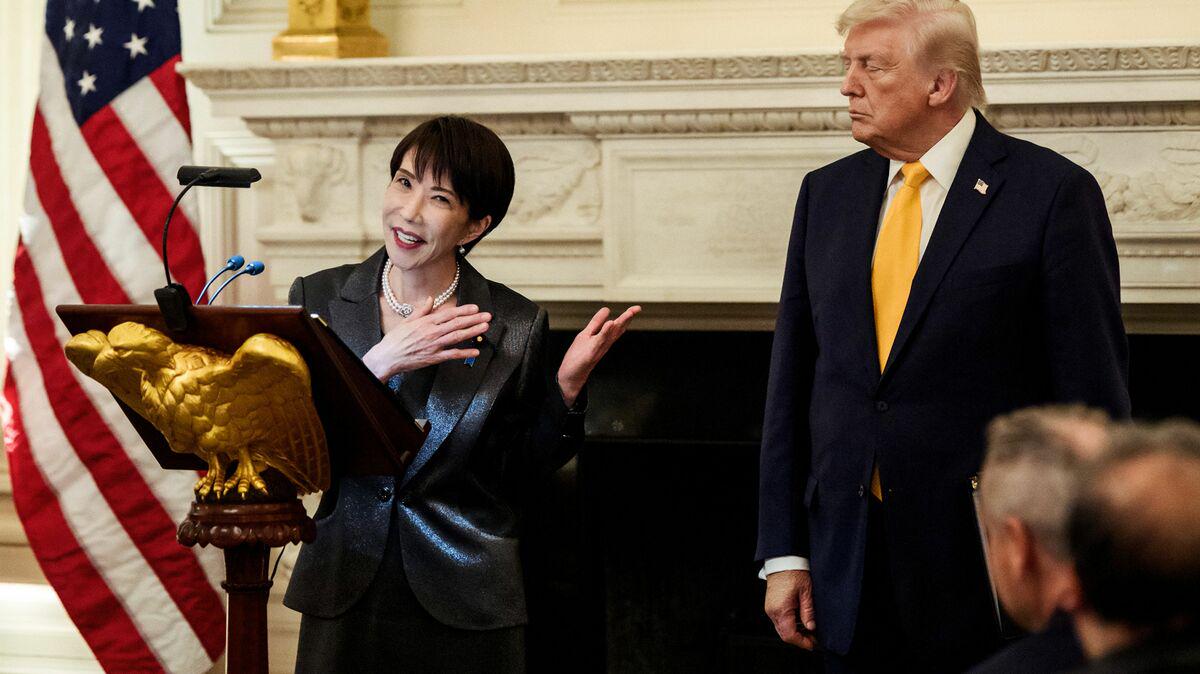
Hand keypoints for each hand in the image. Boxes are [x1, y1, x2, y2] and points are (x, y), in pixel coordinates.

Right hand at [363, 297, 490, 379]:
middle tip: (487, 316)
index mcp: (426, 322)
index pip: (449, 314)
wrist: (387, 357)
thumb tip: (430, 299)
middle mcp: (432, 332)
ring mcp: (434, 345)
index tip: (475, 307)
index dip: (464, 310)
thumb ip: (421, 310)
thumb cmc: (395, 339)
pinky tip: (475, 351)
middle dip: (474, 319)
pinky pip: (452, 355)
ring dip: (473, 332)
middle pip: (457, 324)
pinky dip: (464, 353)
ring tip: (484, 327)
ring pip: (457, 337)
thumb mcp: (407, 320)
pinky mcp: (434, 358)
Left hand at [557, 305, 640, 406]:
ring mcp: (599, 348)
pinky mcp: (591, 352)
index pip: (618, 326)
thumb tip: (607, 309)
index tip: (637, 308)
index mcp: (605, 338)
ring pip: (611, 334)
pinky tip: (610, 323)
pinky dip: (605, 332)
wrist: (572, 373)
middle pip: (618, 329)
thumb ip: (597, 322)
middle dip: (627, 319)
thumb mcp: (588, 333)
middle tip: (637, 309)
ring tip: (628, 313)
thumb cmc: (579, 355)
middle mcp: (605, 343)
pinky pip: (599, 340)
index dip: (627, 317)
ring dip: (620, 323)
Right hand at [765, 569, 816, 649]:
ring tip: (809, 629)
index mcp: (781, 609)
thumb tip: (811, 628)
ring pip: (782, 629)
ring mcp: (770, 609)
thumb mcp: (806, 593)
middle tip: (813, 639)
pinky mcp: (771, 606)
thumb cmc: (794, 573)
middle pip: (784, 634)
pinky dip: (790, 625)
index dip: (802, 642)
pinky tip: (801, 621)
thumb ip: (808, 612)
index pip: (790, 635)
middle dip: (799, 639)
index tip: (813, 645)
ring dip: (795, 632)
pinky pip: (779, 621)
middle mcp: (772, 611)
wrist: (782, 561)